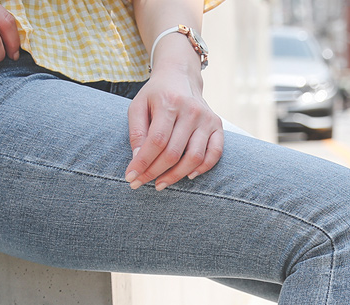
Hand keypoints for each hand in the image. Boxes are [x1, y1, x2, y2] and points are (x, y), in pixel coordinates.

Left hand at [124, 64, 223, 190]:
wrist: (180, 76)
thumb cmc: (156, 95)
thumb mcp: (138, 106)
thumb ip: (136, 132)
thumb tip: (137, 159)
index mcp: (169, 103)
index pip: (156, 141)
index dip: (143, 163)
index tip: (131, 178)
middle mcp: (191, 111)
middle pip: (173, 153)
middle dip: (155, 172)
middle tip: (143, 183)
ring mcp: (207, 119)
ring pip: (194, 158)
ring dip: (176, 175)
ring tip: (161, 183)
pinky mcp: (217, 125)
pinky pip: (214, 154)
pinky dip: (202, 168)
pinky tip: (188, 175)